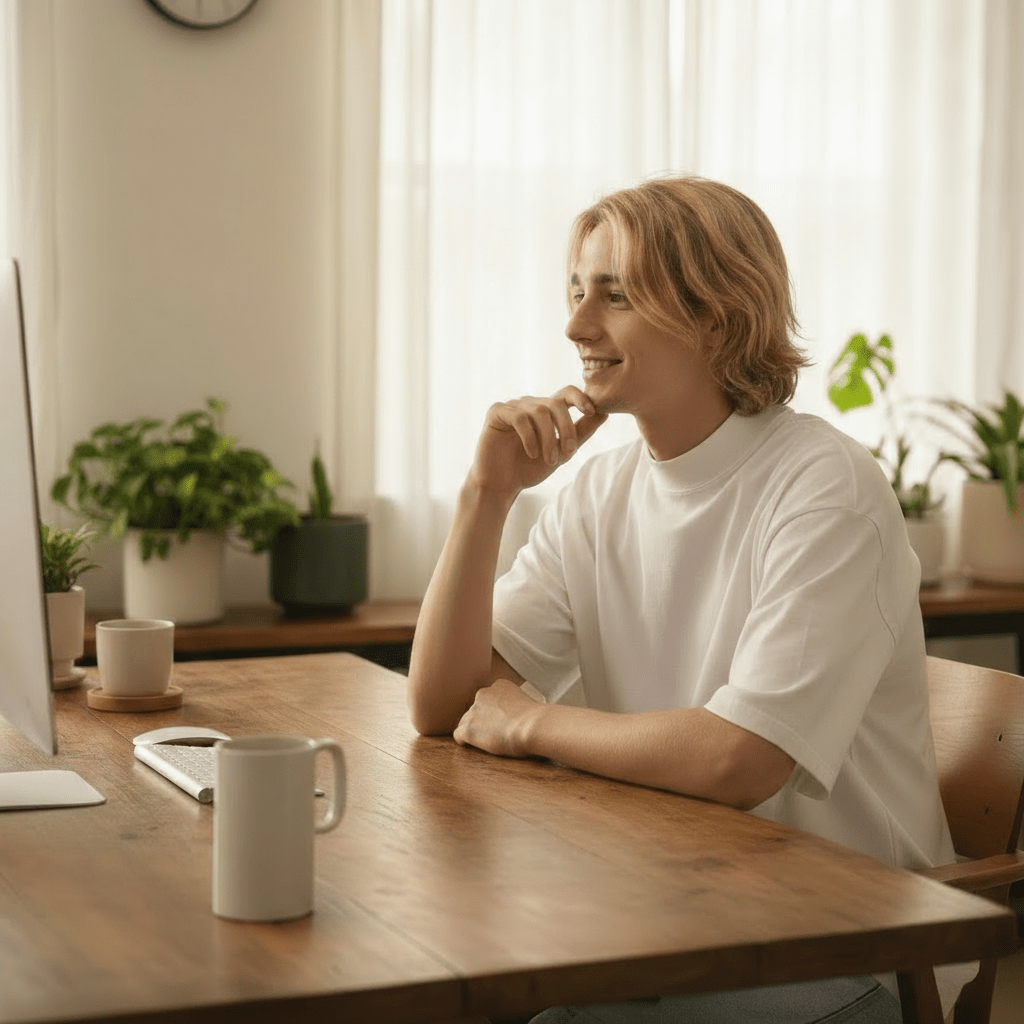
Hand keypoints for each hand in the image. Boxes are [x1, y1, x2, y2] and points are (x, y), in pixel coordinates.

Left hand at [453, 679, 542, 757]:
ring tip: (488, 741)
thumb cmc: (536, 718)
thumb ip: (517, 704)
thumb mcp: (528, 702)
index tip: (502, 720)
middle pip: (476, 709)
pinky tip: (471, 745)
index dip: (494, 711)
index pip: (490, 697)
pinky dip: (465, 741)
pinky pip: (459, 735)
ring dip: (475, 730)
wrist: (532, 725)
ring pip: (467, 722)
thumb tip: (518, 715)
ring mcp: (473, 711)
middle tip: (495, 732)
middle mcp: (483, 694)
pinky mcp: (468, 728)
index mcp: (499, 686)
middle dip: (483, 719)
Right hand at [468, 385, 606, 500]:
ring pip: (539, 411)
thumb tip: (605, 413)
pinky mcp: (496, 412)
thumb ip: (581, 431)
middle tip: (569, 452)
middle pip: (555, 403)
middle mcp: (529, 404)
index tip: (592, 411)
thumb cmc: (530, 469)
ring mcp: (512, 406)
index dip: (581, 398)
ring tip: (549, 460)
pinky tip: (532, 453)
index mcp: (546, 410)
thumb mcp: (562, 451)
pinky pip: (519, 417)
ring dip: (548, 438)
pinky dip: (530, 437)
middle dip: (566, 428)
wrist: (501, 485)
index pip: (566, 393)